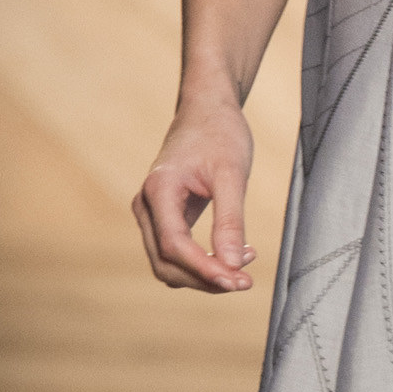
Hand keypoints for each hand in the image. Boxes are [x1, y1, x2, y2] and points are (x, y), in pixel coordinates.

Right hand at [132, 103, 256, 292]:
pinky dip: (202, 263)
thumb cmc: (219, 134)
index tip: (237, 281)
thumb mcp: (232, 174)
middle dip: (205, 279)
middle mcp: (146, 206)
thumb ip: (231, 220)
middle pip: (166, 263)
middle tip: (246, 281)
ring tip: (245, 265)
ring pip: (169, 264)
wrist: (207, 111)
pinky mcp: (163, 218)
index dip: (204, 270)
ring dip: (204, 274)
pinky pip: (176, 253)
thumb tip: (232, 265)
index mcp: (158, 191)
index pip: (174, 246)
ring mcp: (151, 214)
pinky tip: (234, 254)